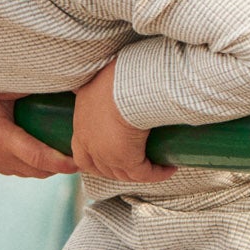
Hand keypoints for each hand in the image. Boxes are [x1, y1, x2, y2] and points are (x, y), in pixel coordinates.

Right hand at [0, 64, 76, 178]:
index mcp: (0, 139)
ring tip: (61, 151)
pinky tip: (35, 149)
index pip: (41, 159)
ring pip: (24, 173)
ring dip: (43, 166)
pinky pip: (10, 169)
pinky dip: (27, 164)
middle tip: (79, 151)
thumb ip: (25, 87)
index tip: (81, 159)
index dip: (64, 162)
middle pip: (37, 172)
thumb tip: (59, 78)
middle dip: (59, 166)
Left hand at [71, 59, 174, 181]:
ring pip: (124, 174)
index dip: (96, 160)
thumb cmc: (115, 75)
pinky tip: (169, 167)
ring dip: (142, 173)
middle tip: (141, 165)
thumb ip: (99, 84)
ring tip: (159, 165)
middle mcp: (89, 144)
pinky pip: (143, 174)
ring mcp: (105, 154)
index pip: (82, 155)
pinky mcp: (125, 160)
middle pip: (102, 170)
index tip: (111, 159)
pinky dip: (157, 173)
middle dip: (120, 171)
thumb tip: (105, 75)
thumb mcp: (99, 80)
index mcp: (81, 125)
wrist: (125, 82)